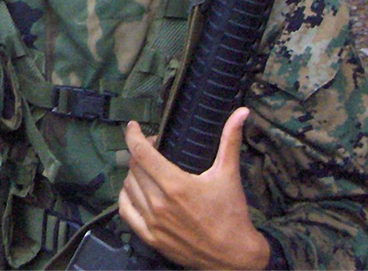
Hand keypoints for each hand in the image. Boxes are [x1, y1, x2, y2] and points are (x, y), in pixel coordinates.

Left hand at [118, 107, 269, 269]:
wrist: (235, 257)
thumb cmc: (232, 214)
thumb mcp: (229, 175)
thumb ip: (230, 140)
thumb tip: (241, 112)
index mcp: (175, 185)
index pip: (141, 153)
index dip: (133, 135)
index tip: (133, 126)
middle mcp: (159, 203)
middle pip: (134, 167)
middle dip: (140, 154)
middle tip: (152, 150)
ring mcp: (152, 222)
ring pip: (128, 186)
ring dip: (134, 174)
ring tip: (148, 170)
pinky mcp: (150, 237)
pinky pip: (125, 210)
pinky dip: (126, 196)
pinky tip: (135, 190)